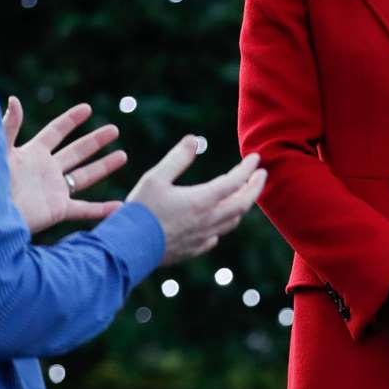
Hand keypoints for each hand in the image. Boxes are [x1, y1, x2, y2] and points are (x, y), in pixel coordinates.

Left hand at [3, 97, 128, 235]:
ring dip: (104, 166)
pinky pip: (85, 209)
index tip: (87, 108)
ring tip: (123, 155)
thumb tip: (14, 99)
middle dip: (95, 141)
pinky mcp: (57, 210)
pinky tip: (120, 207)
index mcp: (32, 154)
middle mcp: (46, 170)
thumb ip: (8, 127)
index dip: (71, 120)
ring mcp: (53, 190)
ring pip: (84, 176)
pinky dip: (103, 210)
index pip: (55, 132)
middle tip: (115, 130)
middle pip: (76, 152)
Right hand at [127, 136, 266, 264]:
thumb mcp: (155, 178)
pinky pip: (216, 236)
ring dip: (242, 205)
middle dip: (255, 187)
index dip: (248, 168)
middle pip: (243, 203)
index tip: (256, 157)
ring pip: (232, 221)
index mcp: (202, 200)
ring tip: (243, 194)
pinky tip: (218, 220)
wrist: (127, 248)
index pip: (235, 181)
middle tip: (261, 174)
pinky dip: (223, 224)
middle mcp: (208, 220)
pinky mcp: (193, 249)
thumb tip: (194, 139)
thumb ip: (177, 158)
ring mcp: (203, 237)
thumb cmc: (140, 211)